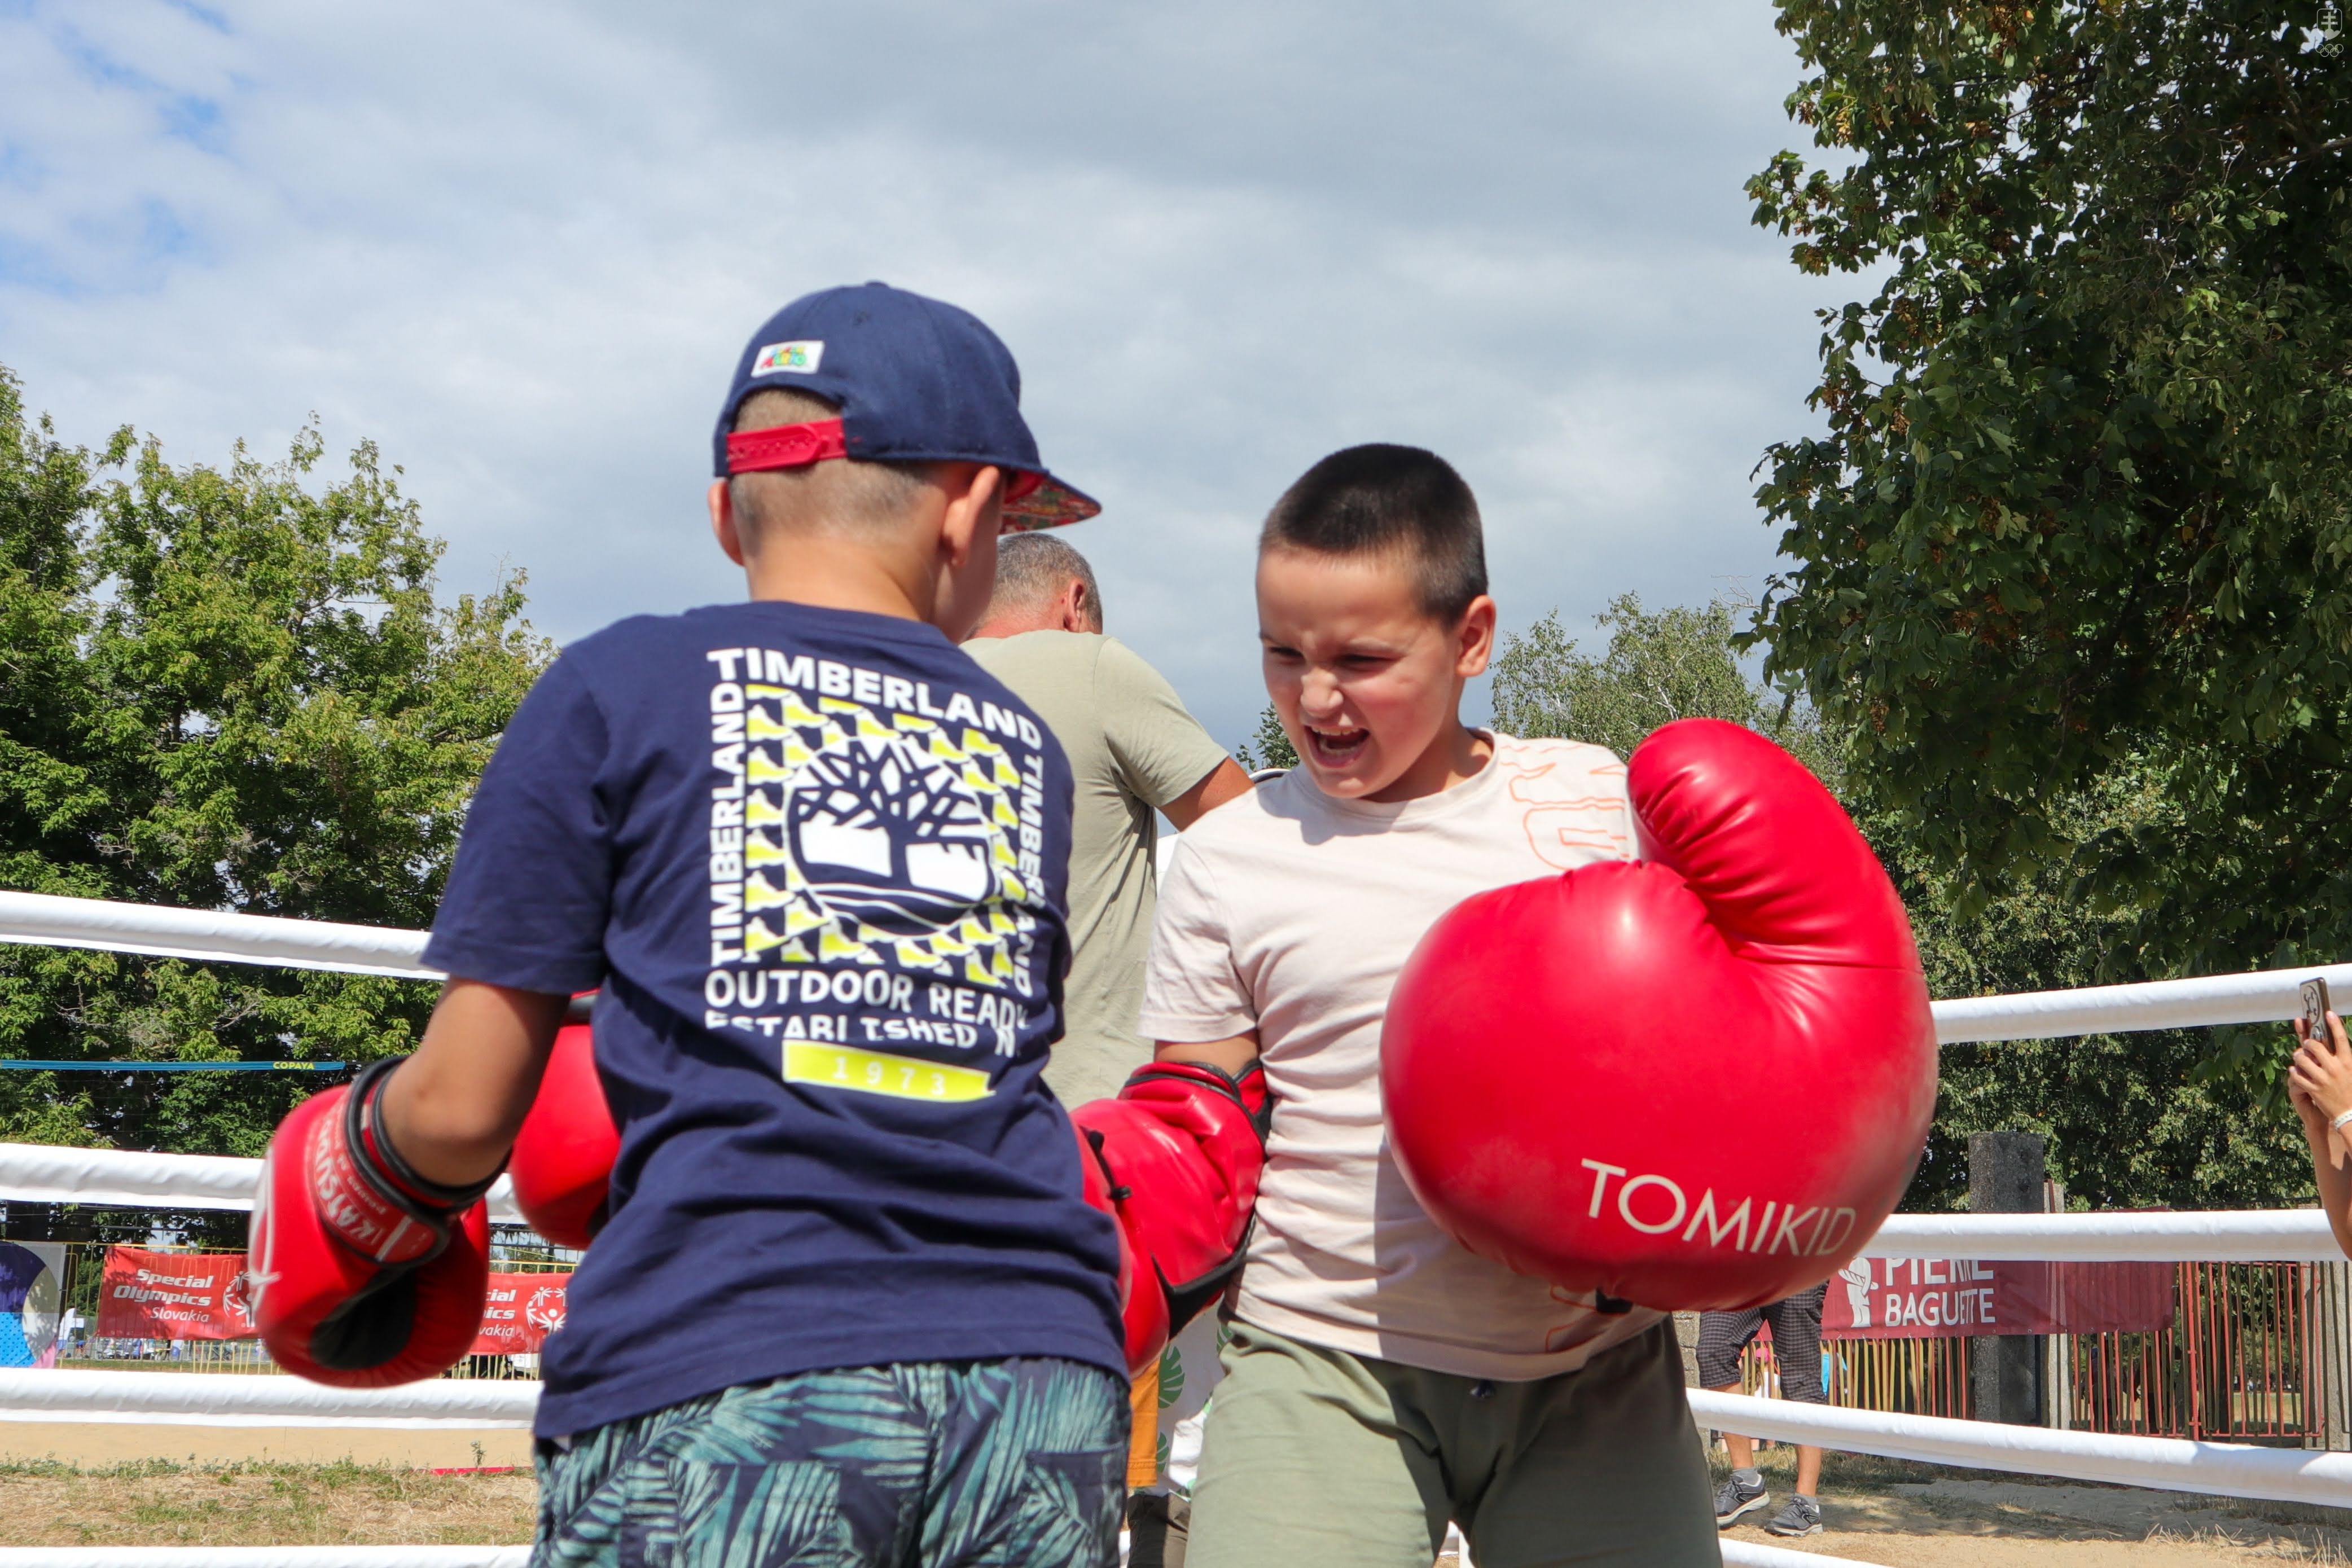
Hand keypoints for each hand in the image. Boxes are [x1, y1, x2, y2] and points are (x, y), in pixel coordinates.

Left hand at [2289, 1011, 2351, 1134]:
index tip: (2327, 1013)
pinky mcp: (2312, 1089)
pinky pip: (2296, 1074)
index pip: (2340, 1038)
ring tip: (2299, 1057)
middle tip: (2306, 1044)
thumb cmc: (2350, 1089)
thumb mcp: (2351, 1071)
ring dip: (2298, 1056)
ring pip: (2301, 1059)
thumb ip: (2341, 1057)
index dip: (2334, 1024)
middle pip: (2314, 1045)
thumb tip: (2331, 1042)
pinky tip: (2296, 1071)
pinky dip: (2294, 1071)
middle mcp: (2335, 1068)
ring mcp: (2323, 1079)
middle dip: (2307, 1042)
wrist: (2349, 1113)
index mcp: (2348, 1062)